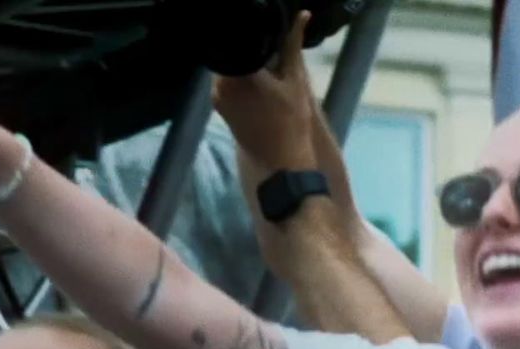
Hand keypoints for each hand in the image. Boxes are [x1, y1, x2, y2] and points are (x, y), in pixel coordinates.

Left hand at [213, 10, 320, 170]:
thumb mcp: (296, 80)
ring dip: (243, 63)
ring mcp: (217, 97)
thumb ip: (293, 44)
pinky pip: (225, 83)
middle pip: (230, 51)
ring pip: (227, 67)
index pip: (238, 39)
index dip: (251, 32)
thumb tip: (302, 15)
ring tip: (266, 68)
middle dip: (247, 48)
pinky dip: (239, 78)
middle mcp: (221, 83)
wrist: (282, 163)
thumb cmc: (292, 123)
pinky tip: (259, 84)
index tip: (264, 32)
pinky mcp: (219, 109)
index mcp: (239, 72)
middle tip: (269, 50)